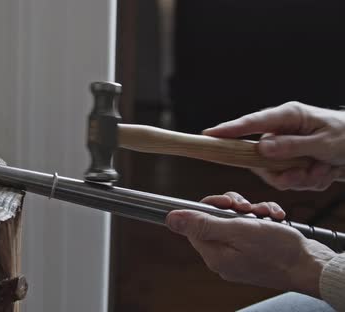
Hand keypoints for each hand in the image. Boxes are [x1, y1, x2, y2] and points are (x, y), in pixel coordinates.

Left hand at [165, 193, 336, 296]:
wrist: (312, 266)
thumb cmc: (278, 251)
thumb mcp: (238, 230)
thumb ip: (203, 224)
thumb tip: (171, 219)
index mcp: (214, 255)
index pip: (195, 224)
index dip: (209, 207)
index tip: (228, 203)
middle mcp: (224, 256)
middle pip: (215, 219)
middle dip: (234, 207)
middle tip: (247, 208)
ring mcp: (239, 254)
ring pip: (235, 220)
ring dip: (251, 210)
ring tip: (265, 214)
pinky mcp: (255, 251)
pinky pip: (250, 227)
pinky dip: (262, 218)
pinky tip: (274, 218)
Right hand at [203, 102, 344, 190]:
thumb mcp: (324, 143)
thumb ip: (291, 147)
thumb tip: (261, 148)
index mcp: (288, 117)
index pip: (252, 123)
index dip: (229, 130)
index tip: (209, 135)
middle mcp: (283, 131)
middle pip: (261, 158)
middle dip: (285, 173)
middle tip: (307, 173)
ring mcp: (286, 147)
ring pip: (277, 173)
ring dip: (302, 178)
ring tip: (323, 170)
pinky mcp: (292, 160)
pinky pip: (290, 179)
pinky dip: (310, 181)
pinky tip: (325, 171)